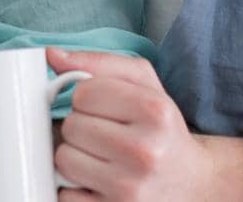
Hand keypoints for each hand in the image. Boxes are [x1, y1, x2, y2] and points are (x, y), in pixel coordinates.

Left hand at [51, 48, 242, 201]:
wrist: (192, 182)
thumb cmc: (162, 128)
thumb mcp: (144, 85)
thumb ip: (99, 63)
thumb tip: (51, 54)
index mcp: (154, 111)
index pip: (83, 93)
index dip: (87, 98)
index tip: (104, 108)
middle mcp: (144, 151)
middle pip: (72, 126)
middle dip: (82, 127)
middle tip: (104, 135)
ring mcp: (129, 189)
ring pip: (63, 160)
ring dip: (75, 157)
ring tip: (100, 158)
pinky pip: (65, 195)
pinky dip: (74, 188)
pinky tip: (98, 182)